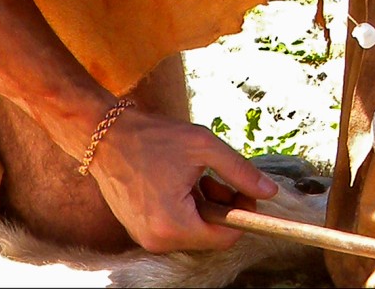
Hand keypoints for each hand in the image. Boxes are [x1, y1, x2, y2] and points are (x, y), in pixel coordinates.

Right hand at [89, 108, 277, 251]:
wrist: (105, 134)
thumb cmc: (153, 137)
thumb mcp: (202, 146)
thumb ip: (239, 171)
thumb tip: (269, 191)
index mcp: (174, 224)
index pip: (225, 237)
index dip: (240, 212)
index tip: (240, 188)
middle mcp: (157, 240)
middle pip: (208, 236)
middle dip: (219, 207)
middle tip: (213, 177)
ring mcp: (145, 238)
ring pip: (191, 232)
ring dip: (201, 207)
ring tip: (192, 176)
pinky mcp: (137, 230)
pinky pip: (172, 227)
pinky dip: (182, 209)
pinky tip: (174, 182)